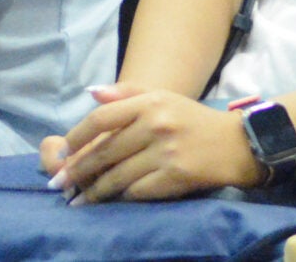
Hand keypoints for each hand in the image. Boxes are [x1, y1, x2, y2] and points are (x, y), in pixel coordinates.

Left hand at [45, 85, 260, 202]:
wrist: (236, 144)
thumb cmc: (193, 120)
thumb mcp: (162, 96)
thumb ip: (125, 93)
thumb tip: (90, 94)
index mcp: (149, 102)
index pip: (101, 118)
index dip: (77, 137)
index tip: (62, 153)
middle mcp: (156, 125)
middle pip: (105, 151)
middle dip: (77, 170)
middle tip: (58, 184)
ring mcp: (166, 152)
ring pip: (118, 176)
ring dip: (94, 190)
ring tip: (78, 199)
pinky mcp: (176, 177)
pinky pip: (137, 191)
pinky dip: (120, 198)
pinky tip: (108, 203)